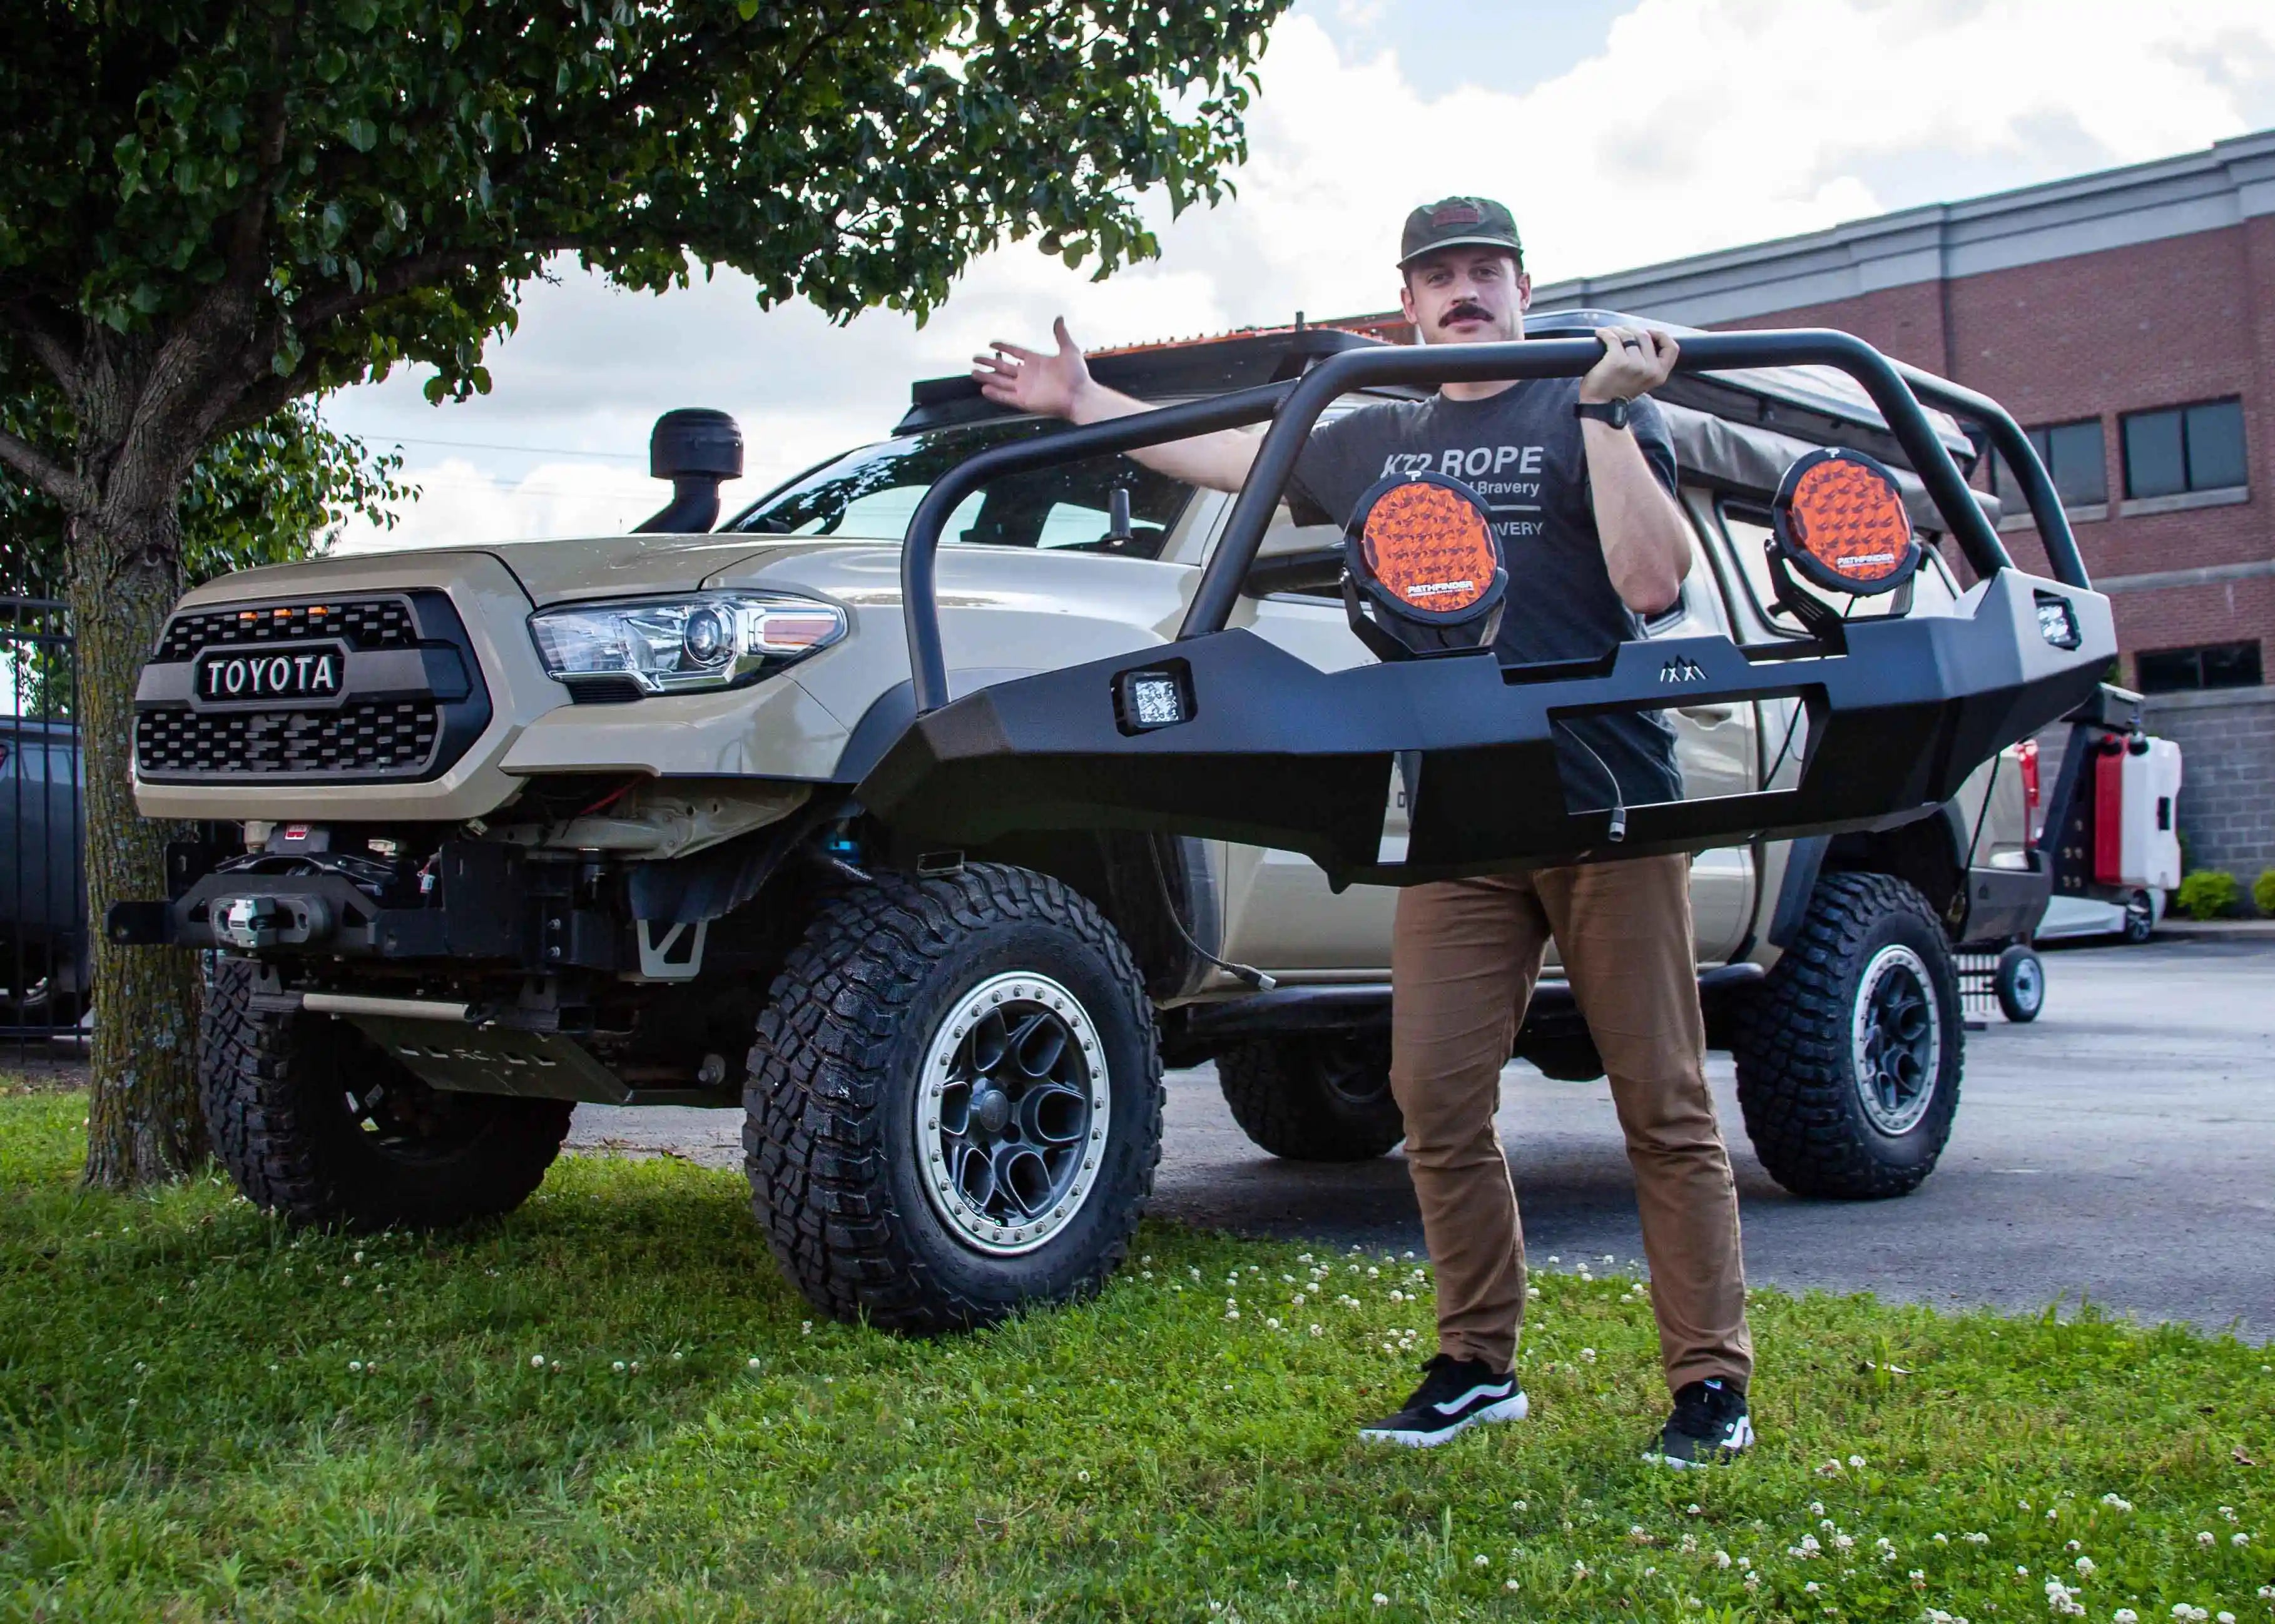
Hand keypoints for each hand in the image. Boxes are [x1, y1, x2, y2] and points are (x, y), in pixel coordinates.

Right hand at [972, 316, 1094, 419]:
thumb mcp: (1069, 350)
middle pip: (1003, 367)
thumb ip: (1061, 334)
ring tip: (973, 372)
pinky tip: (983, 389)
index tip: (992, 343)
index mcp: (1036, 361)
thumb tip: (1059, 318)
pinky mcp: (1025, 401)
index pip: (1015, 352)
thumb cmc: (1077, 375)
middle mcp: (1028, 375)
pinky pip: (1006, 397)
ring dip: (987, 377)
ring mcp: (1025, 388)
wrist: (1079, 395)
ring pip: (1001, 381)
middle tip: (975, 358)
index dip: (1004, 347)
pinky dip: (995, 394)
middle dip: (989, 363)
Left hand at [1580, 324, 1677, 405]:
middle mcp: (1650, 369)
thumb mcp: (1643, 380)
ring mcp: (1634, 365)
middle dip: (1632, 330)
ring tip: (1609, 333)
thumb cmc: (1619, 392)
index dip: (1660, 336)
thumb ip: (1650, 365)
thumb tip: (1646, 339)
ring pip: (1629, 335)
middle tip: (1621, 332)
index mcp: (1660, 374)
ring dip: (1617, 330)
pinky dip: (1605, 333)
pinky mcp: (1617, 361)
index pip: (1672, 348)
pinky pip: (1612, 338)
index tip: (1648, 333)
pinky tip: (1599, 334)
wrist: (1601, 408)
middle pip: (1645, 336)